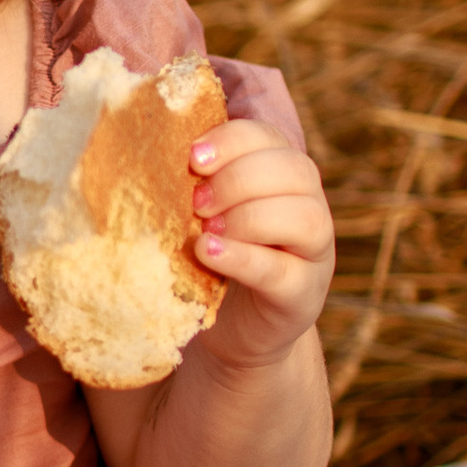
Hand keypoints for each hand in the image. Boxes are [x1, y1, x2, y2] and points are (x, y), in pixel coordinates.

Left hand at [186, 115, 334, 366]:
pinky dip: (242, 257)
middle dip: (238, 178)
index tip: (193, 158)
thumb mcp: (204, 212)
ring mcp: (313, 253)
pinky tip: (208, 252)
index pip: (270, 138)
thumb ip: (197, 180)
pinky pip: (281, 270)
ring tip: (205, 230)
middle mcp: (309, 206)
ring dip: (248, 216)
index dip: (232, 140)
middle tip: (196, 202)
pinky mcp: (302, 295)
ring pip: (305, 217)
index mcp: (284, 175)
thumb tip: (152, 146)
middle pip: (296, 170)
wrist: (232, 328)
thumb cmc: (212, 256)